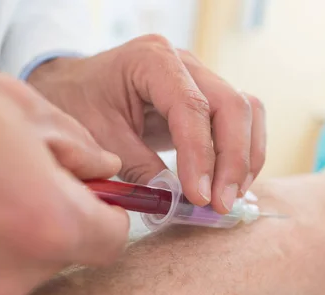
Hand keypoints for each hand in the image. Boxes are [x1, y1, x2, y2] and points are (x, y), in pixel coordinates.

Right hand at [0, 56, 128, 294]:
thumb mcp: (24, 110)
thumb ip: (80, 149)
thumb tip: (105, 169)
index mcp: (47, 226)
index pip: (110, 242)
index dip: (105, 215)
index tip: (91, 198)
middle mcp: (7, 279)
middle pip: (59, 258)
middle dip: (50, 225)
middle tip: (13, 186)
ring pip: (13, 275)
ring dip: (4, 246)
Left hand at [28, 34, 266, 213]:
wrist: (77, 87)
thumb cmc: (81, 104)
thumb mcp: (100, 138)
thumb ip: (140, 168)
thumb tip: (179, 202)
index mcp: (152, 60)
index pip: (191, 107)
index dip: (200, 155)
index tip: (199, 197)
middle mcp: (185, 63)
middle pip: (231, 106)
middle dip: (233, 160)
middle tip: (221, 204)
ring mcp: (202, 78)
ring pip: (248, 112)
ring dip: (246, 158)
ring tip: (230, 196)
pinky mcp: (209, 98)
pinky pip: (243, 120)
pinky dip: (245, 152)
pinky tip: (233, 182)